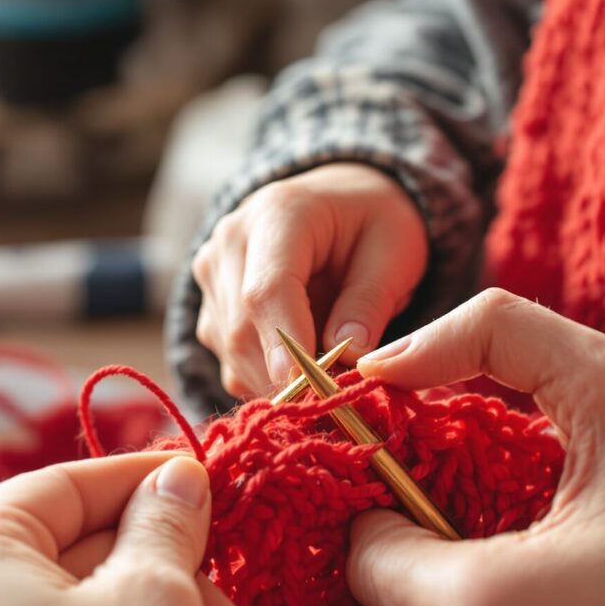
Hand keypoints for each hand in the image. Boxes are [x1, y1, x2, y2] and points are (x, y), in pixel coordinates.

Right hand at [193, 162, 427, 398]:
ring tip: (328, 375)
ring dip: (278, 380)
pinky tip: (303, 368)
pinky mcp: (210, 310)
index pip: (266, 289)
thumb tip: (348, 354)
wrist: (337, 207)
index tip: (310, 385)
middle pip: (241, 327)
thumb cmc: (372, 225)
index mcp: (278, 214)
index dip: (284, 343)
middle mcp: (229, 242)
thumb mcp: (394, 252)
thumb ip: (370, 301)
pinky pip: (231, 362)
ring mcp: (212, 277)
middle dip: (286, 374)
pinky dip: (267, 378)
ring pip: (232, 352)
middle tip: (337, 398)